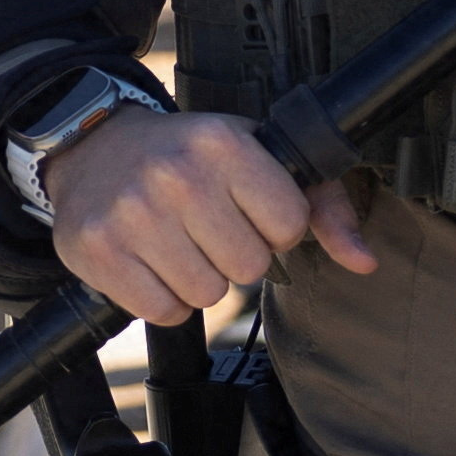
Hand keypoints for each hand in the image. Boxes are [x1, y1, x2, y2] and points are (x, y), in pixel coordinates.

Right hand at [49, 112, 369, 328]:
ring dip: (198, 280)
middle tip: (205, 228)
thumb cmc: (184, 156)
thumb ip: (321, 206)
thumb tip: (365, 261)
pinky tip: (150, 262)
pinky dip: (163, 298)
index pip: (290, 225)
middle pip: (250, 267)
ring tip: (176, 243)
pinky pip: (164, 312)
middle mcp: (177, 176)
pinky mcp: (99, 251)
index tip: (245, 211)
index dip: (274, 228)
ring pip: (208, 295)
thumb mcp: (254, 157)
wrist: (91, 147)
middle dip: (234, 257)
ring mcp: (133, 215)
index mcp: (223, 144)